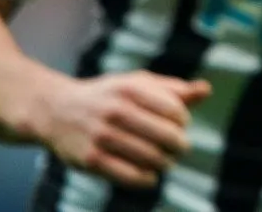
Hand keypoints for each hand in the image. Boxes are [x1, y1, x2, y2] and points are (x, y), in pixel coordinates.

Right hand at [33, 71, 210, 188]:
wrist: (55, 110)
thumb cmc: (108, 96)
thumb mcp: (137, 83)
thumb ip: (172, 88)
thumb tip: (206, 90)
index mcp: (131, 88)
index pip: (175, 110)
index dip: (184, 121)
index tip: (181, 126)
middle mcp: (116, 110)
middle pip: (167, 135)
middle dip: (179, 145)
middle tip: (180, 148)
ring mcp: (101, 136)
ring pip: (151, 157)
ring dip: (166, 163)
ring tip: (166, 161)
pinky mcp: (90, 159)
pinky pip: (130, 175)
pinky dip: (147, 179)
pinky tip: (150, 175)